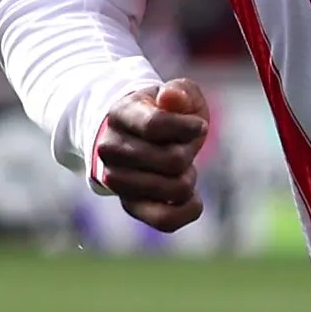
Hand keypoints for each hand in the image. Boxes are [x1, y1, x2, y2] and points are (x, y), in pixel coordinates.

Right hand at [93, 78, 212, 230]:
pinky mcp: (130, 205)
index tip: (200, 126)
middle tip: (181, 147)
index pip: (155, 126)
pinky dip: (188, 210)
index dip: (188, 128)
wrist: (139, 138)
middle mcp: (110, 149)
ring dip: (188, 178)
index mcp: (121, 114)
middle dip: (188, 153)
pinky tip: (191, 196)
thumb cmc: (165, 113)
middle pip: (173, 161)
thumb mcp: (177, 94)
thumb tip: (171, 98)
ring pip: (175, 189)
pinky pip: (165, 220)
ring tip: (176, 167)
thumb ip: (179, 91)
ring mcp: (116, 179)